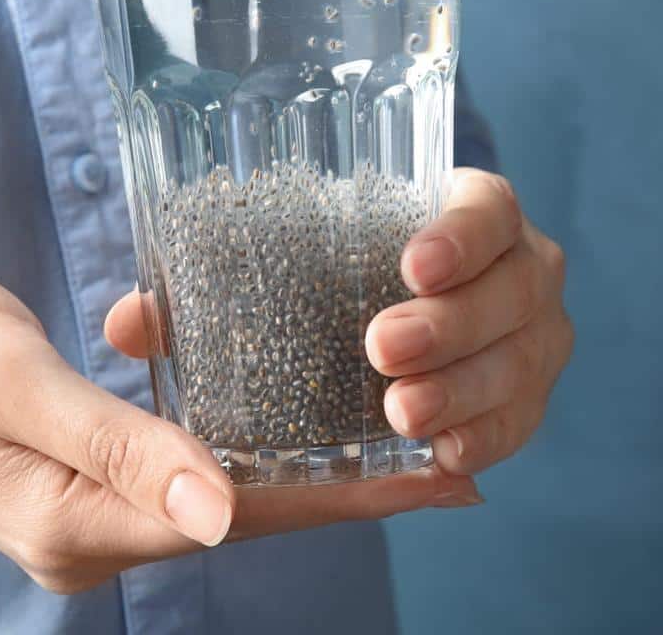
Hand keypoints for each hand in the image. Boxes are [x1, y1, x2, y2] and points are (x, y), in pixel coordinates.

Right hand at [0, 258, 476, 593]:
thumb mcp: (11, 383)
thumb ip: (118, 445)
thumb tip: (224, 511)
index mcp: (76, 522)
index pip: (242, 514)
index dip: (348, 498)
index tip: (443, 479)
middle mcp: (93, 533)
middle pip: (249, 512)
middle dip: (350, 487)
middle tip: (454, 455)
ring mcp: (89, 510)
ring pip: (227, 492)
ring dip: (311, 468)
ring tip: (406, 437)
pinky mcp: (87, 475)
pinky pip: (188, 467)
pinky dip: (254, 447)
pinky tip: (307, 423)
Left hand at [107, 167, 572, 478]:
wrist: (402, 321)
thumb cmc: (337, 278)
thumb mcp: (285, 269)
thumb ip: (213, 290)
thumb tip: (129, 321)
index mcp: (469, 213)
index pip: (491, 207)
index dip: (462, 234)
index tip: (409, 266)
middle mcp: (520, 267)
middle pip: (516, 286)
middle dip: (454, 321)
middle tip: (382, 349)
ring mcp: (533, 334)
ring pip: (525, 359)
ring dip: (466, 388)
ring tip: (401, 415)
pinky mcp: (526, 396)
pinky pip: (523, 421)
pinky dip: (488, 437)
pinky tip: (442, 456)